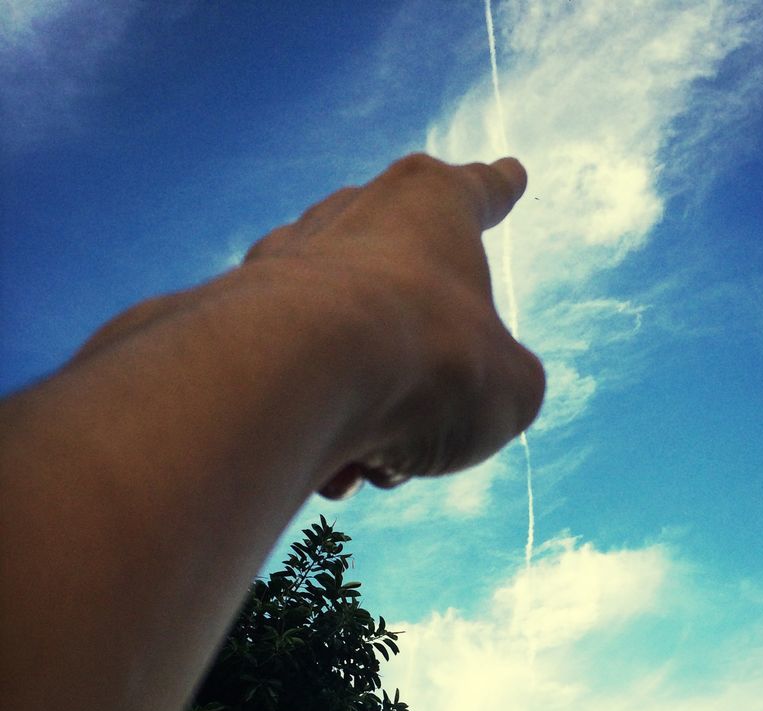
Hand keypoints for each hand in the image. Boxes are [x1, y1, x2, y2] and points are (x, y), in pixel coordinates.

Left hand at [243, 154, 545, 496]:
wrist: (300, 383)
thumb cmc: (427, 367)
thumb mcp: (509, 390)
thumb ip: (502, 386)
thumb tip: (464, 409)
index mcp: (430, 206)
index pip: (478, 193)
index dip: (500, 191)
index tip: (512, 174)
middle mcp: (350, 218)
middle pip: (406, 296)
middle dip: (425, 367)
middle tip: (431, 411)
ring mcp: (285, 267)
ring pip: (353, 358)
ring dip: (375, 419)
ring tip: (379, 455)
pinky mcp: (233, 325)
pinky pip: (297, 387)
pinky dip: (320, 434)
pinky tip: (331, 467)